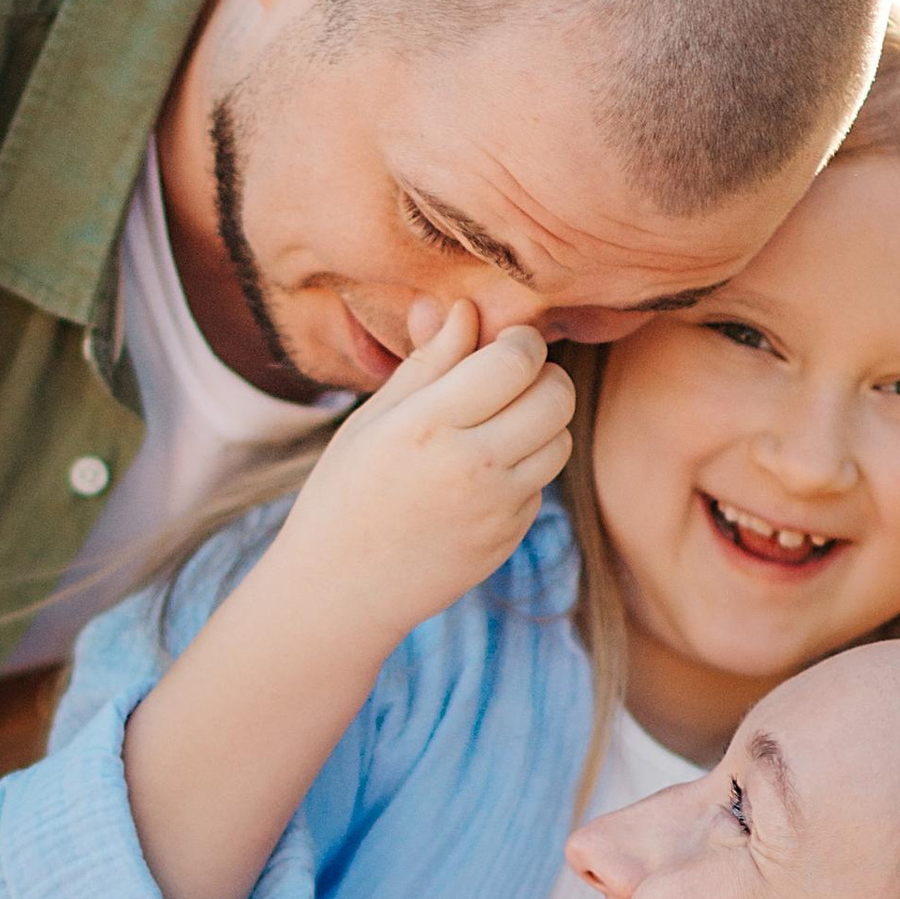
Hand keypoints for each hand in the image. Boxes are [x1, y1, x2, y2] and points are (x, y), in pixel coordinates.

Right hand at [271, 299, 575, 648]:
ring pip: (560, 439)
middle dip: (544, 376)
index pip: (516, 359)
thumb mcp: (373, 419)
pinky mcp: (507, 537)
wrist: (339, 589)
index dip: (520, 341)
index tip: (501, 344)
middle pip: (556, 396)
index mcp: (427, 425)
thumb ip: (428, 363)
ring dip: (541, 421)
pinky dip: (524, 468)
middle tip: (513, 379)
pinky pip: (541, 483)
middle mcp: (470, 465)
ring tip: (497, 424)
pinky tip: (480, 475)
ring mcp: (495, 508)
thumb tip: (465, 308)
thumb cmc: (346, 491)